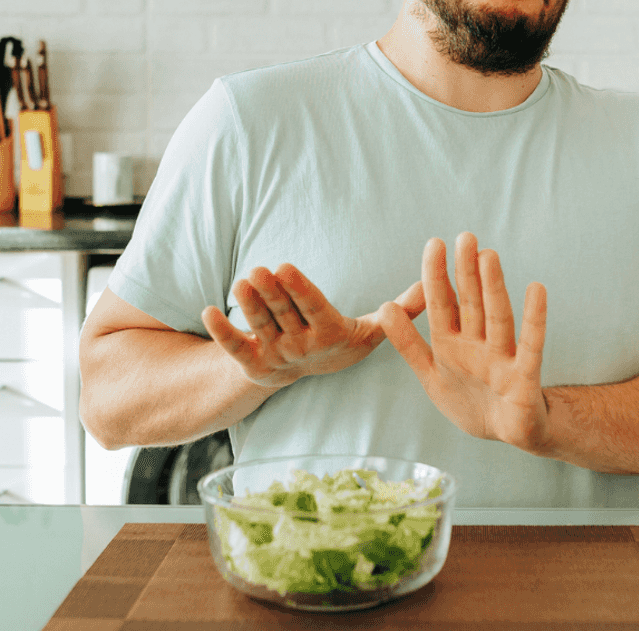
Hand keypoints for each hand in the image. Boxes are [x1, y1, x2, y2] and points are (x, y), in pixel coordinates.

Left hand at [202, 264, 424, 387]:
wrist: (309, 372)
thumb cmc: (342, 339)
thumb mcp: (373, 328)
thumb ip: (404, 309)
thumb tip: (432, 286)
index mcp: (329, 333)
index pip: (313, 309)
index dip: (299, 290)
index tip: (286, 267)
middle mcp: (302, 346)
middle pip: (284, 316)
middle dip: (271, 294)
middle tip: (259, 270)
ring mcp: (276, 354)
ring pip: (260, 326)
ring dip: (248, 306)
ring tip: (241, 281)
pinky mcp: (252, 361)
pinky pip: (234, 346)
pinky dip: (221, 331)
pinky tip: (207, 311)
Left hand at [379, 233, 549, 451]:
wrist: (503, 434)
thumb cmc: (468, 399)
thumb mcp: (431, 374)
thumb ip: (408, 344)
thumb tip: (385, 307)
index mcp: (451, 343)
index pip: (442, 304)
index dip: (437, 276)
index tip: (435, 244)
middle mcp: (478, 343)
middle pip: (471, 303)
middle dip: (466, 272)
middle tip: (465, 237)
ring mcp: (502, 358)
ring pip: (497, 317)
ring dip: (493, 288)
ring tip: (488, 256)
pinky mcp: (525, 375)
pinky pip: (530, 344)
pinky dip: (533, 319)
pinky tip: (536, 290)